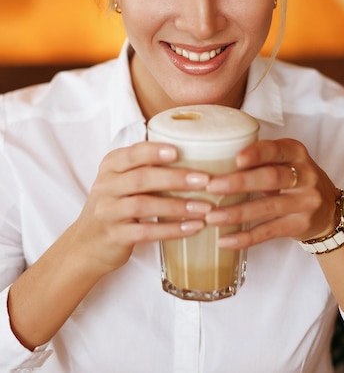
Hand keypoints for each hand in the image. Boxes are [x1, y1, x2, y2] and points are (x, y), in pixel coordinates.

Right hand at [71, 141, 211, 274]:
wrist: (86, 244)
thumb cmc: (115, 205)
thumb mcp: (122, 180)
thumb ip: (146, 166)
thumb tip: (194, 154)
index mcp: (111, 166)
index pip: (132, 153)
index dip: (154, 152)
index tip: (178, 151)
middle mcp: (106, 186)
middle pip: (141, 178)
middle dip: (176, 178)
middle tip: (205, 180)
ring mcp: (108, 212)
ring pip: (144, 205)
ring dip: (177, 206)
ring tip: (205, 207)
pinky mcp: (115, 236)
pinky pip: (145, 232)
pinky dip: (171, 229)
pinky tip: (192, 227)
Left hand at [205, 138, 338, 248]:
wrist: (329, 210)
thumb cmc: (297, 179)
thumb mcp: (287, 161)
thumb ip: (262, 158)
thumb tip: (217, 162)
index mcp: (297, 153)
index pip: (276, 150)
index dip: (257, 153)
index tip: (236, 159)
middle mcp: (305, 175)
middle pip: (272, 178)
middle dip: (240, 183)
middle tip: (212, 187)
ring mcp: (305, 202)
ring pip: (268, 207)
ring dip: (237, 213)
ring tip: (212, 217)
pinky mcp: (300, 225)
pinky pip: (269, 232)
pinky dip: (246, 237)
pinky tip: (226, 240)